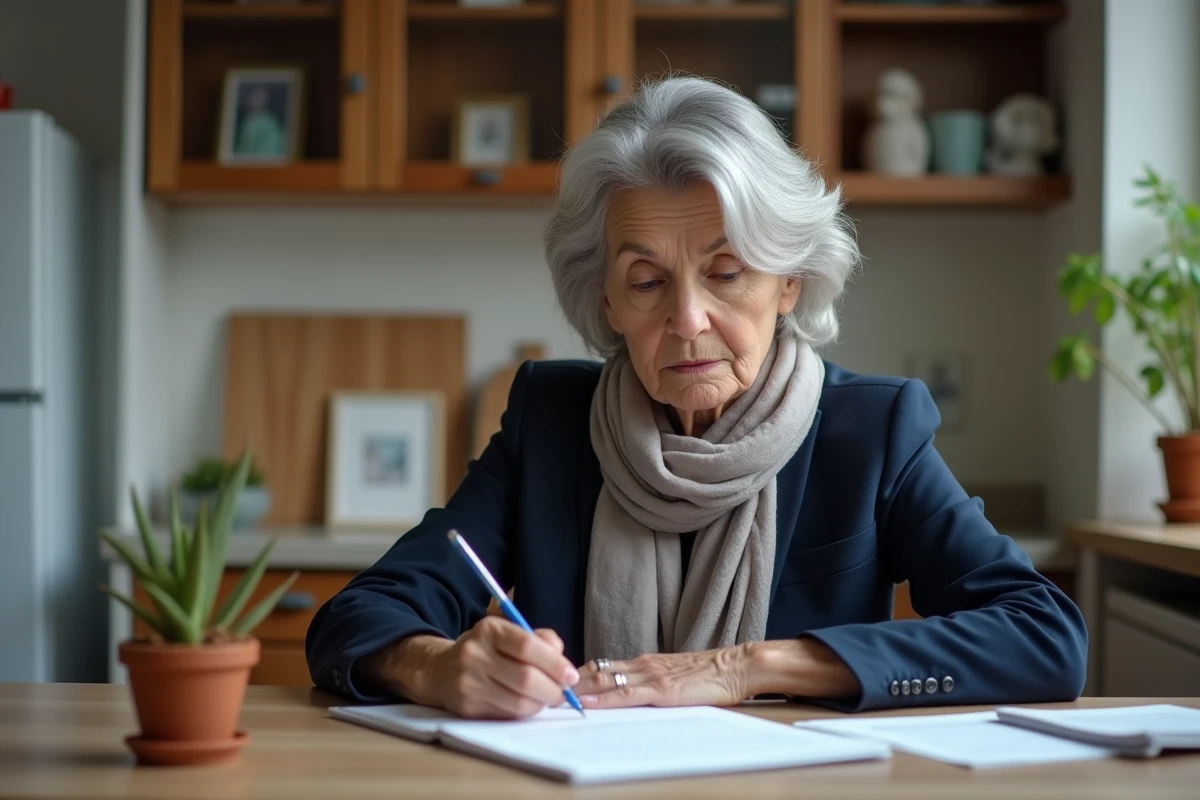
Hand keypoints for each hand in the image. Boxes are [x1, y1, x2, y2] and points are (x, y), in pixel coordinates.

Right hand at [364, 617, 579, 719]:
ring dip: (541, 704)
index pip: (527, 646)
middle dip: (553, 689)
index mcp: (490, 630)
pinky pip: (507, 715)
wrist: (439, 671)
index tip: (571, 675)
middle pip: (526, 678)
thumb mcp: (507, 633)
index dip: (554, 663)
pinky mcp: (467, 707)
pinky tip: (528, 704)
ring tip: (547, 698)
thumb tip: (563, 661)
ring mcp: (469, 683)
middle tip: (564, 692)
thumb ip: (539, 640)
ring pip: (519, 702)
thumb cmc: (485, 650)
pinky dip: (525, 712)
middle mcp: (475, 654)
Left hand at [573, 639, 859, 708]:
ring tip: (551, 696)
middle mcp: (642, 663)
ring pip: (605, 679)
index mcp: (644, 661)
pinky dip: (605, 697)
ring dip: (577, 689)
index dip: (575, 673)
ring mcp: (651, 675)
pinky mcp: (663, 689)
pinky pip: (627, 693)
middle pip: (595, 670)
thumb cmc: (711, 675)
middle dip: (567, 680)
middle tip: (538, 687)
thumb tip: (626, 691)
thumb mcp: (674, 676)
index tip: (549, 679)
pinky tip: (588, 701)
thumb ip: (650, 682)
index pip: (601, 665)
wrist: (739, 666)